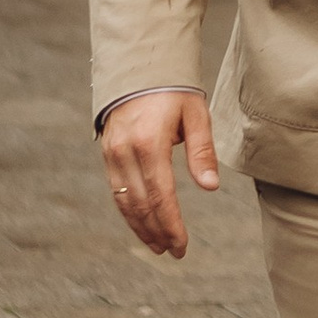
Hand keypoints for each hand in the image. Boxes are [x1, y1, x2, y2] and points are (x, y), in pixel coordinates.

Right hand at [99, 89, 218, 257]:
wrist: (138, 66)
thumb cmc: (174, 89)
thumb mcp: (195, 114)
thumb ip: (202, 151)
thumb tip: (210, 187)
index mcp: (149, 143)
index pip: (160, 196)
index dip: (171, 225)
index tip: (182, 246)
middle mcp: (125, 151)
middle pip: (140, 205)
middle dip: (157, 232)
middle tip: (174, 252)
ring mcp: (112, 153)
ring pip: (123, 201)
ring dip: (140, 227)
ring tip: (158, 246)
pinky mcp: (106, 152)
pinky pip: (116, 190)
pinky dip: (128, 211)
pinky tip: (141, 224)